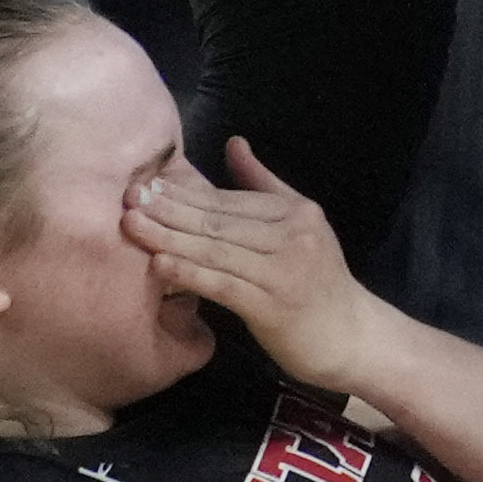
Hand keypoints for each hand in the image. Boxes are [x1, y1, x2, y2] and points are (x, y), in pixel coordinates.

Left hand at [130, 140, 387, 393]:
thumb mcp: (301, 226)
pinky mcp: (274, 306)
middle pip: (218, 221)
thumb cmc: (319, 284)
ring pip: (217, 250)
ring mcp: (284, 270)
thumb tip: (234, 143)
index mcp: (295, 212)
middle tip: (128, 200)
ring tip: (133, 227)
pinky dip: (190, 274)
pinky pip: (224, 285)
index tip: (145, 185)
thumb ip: (265, 185)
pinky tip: (161, 265)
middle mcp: (292, 235)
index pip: (229, 200)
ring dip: (170, 237)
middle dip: (169, 209)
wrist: (354, 338)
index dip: (184, 193)